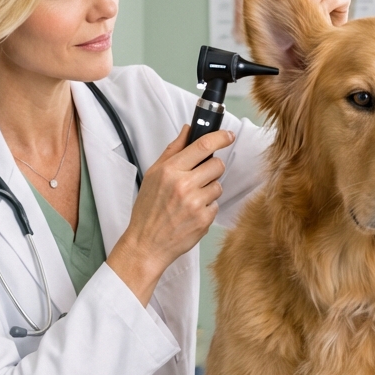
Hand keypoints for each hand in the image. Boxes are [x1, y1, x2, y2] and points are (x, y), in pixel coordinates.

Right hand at [107, 126, 233, 305]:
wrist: (147, 244)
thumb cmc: (148, 210)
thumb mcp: (153, 175)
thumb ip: (173, 150)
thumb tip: (188, 130)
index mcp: (170, 171)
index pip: (202, 146)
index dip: (220, 137)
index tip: (228, 135)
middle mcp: (184, 185)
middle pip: (217, 165)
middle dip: (211, 169)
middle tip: (199, 178)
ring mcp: (196, 203)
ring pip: (218, 186)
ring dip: (208, 190)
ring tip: (190, 199)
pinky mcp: (204, 219)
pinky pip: (216, 205)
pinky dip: (206, 208)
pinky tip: (191, 213)